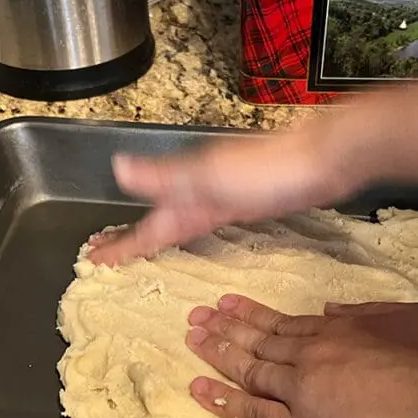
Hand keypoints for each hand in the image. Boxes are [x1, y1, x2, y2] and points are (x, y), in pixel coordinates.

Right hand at [88, 130, 363, 265]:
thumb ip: (164, 175)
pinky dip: (192, 229)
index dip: (121, 242)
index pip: (145, 224)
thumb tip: (116, 166)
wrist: (324, 158)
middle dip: (133, 239)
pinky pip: (207, 222)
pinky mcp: (249, 203)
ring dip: (160, 234)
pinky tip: (195, 232)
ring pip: (181, 221)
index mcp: (187, 188)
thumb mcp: (209, 174)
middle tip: (105, 257)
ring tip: (140, 250)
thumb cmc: (269, 168)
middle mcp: (200, 192)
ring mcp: (224, 197)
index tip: (93, 258)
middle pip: (159, 222)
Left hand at [184, 295, 417, 417]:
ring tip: (191, 340)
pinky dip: (225, 401)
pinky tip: (200, 390)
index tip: (227, 303)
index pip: (286, 322)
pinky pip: (255, 414)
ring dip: (218, 354)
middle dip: (225, 327)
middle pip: (260, 340)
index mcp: (340, 328)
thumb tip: (331, 310)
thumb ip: (372, 310)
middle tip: (195, 317)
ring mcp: (302, 390)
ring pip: (250, 370)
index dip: (253, 313)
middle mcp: (312, 354)